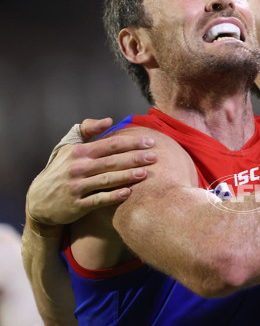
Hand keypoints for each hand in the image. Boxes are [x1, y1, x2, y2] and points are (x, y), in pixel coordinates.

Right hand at [27, 118, 157, 225]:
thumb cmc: (60, 170)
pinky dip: (113, 196)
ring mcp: (77, 187)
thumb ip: (87, 130)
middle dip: (135, 158)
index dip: (131, 142)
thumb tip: (109, 120)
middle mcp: (78, 168)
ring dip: (127, 176)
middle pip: (112, 161)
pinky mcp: (77, 205)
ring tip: (146, 173)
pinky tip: (128, 193)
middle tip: (155, 156)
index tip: (150, 141)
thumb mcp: (67, 146)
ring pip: (107, 180)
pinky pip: (98, 200)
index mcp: (79, 152)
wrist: (39, 200)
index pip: (110, 144)